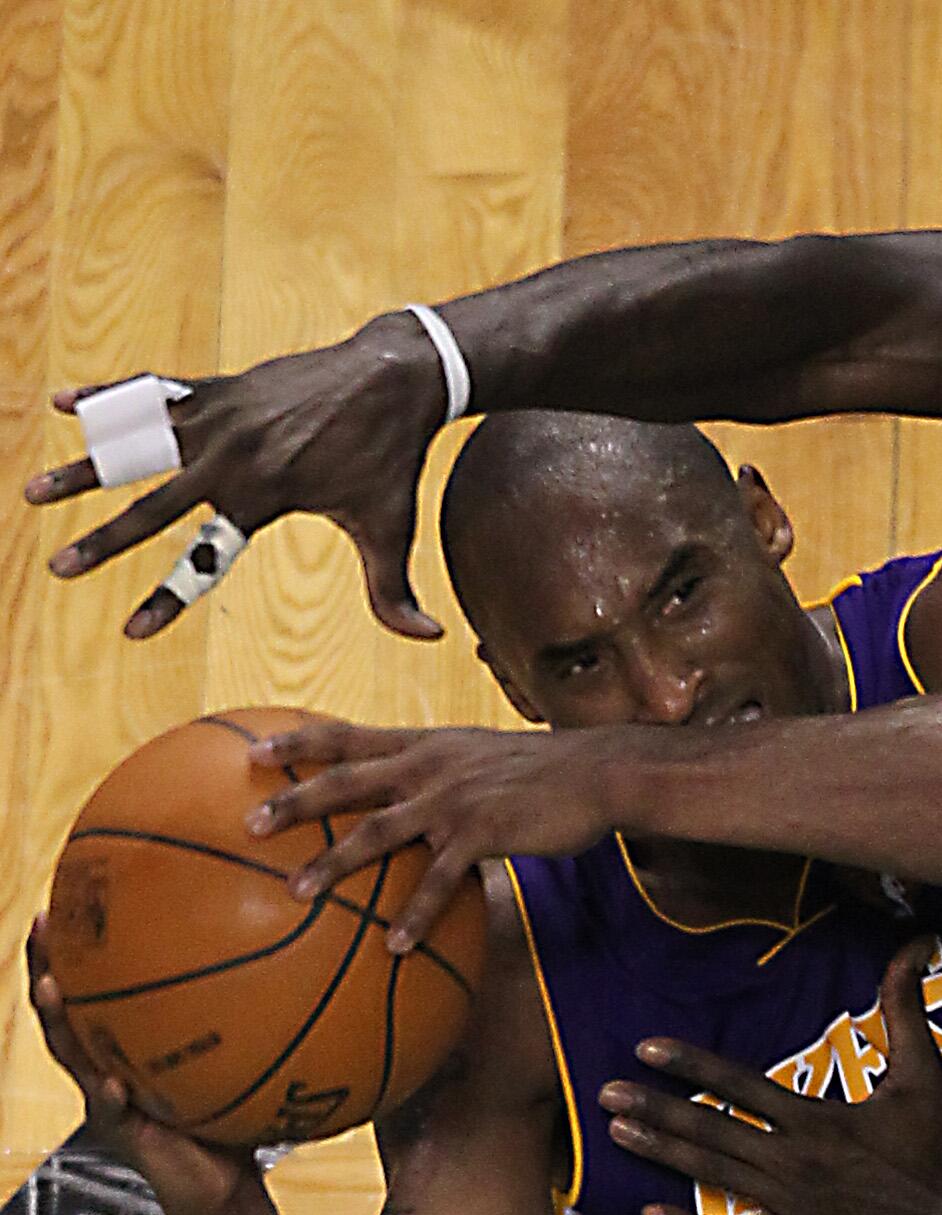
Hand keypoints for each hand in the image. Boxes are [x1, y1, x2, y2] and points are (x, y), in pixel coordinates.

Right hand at [24, 312, 449, 640]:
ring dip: (84, 467)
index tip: (133, 630)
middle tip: (58, 567)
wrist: (393, 377)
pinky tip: (65, 404)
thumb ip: (396, 591)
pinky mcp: (219, 388)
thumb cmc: (392, 460)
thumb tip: (432, 640)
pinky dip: (110, 398)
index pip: (205, 559)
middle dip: (102, 540)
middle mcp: (231, 457)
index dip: (168, 598)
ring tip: (34, 490)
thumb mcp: (392, 528)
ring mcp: (219, 417)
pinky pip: (153, 393)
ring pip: (136, 446)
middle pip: (151, 506)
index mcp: (262, 497)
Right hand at [25, 915, 258, 1214]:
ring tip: (52, 987)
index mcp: (130, 1043)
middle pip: (65, 1008)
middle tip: (44, 923)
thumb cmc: (237, 1115)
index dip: (80, 945)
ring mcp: (107, 1101)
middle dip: (48, 966)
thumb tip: (311, 950)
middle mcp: (108, 1064)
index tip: (76, 894)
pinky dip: (109, 1095)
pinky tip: (110, 1081)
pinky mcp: (125, 1136)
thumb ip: (262, 1012)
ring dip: (59, 1021)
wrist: (224, 1186)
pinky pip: (111, 1111)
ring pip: (71, 1054)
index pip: (97, 984)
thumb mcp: (248, 1056)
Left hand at [247, 721, 619, 949]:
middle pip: (346, 781)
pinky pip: (438, 880)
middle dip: (293, 801)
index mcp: (425, 745)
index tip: (252, 751)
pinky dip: (414, 914)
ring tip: (296, 893)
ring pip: (377, 831)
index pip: (348, 735)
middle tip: (248, 823)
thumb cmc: (544, 770)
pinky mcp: (482, 832)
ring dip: (333, 862)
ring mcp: (453, 799)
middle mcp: (429, 766)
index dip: (298, 742)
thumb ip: (442, 773)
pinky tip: (395, 946)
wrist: (598, 771)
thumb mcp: (482, 758)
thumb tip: (412, 801)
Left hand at [601, 939, 941, 1214]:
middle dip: (654, 1111)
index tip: (646, 1048)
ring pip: (711, 1178)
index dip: (690, 1065)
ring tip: (617, 1135)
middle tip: (605, 1095)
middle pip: (710, 1131)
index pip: (739, 1085)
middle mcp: (793, 1162)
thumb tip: (914, 945)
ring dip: (662, 1155)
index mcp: (817, 1119)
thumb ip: (905, 1007)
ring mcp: (790, 1208)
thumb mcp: (925, 1071)